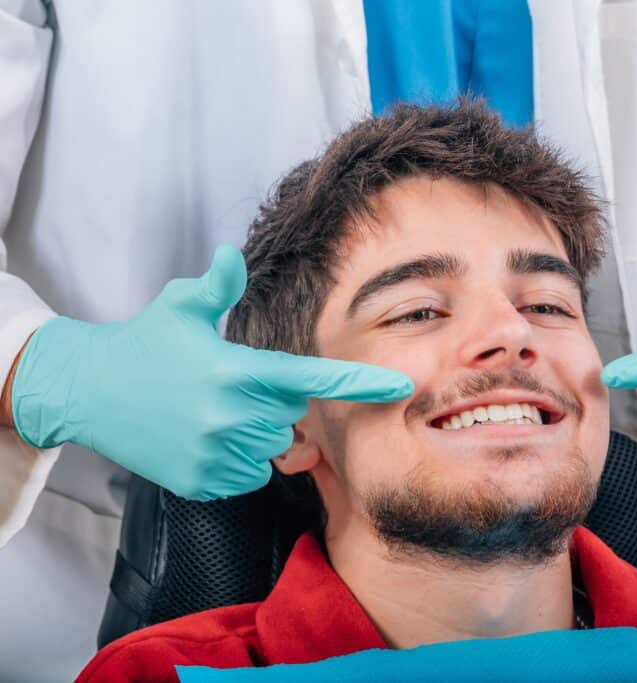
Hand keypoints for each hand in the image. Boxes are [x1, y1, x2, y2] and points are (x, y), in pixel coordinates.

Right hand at [10, 246, 413, 499]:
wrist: (85, 394)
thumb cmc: (140, 344)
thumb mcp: (179, 307)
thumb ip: (216, 285)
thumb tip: (232, 256)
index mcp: (236, 371)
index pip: (313, 379)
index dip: (360, 383)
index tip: (401, 386)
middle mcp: (232, 417)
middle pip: (292, 417)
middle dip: (273, 403)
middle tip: (231, 387)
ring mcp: (216, 455)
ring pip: (272, 449)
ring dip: (255, 433)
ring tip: (212, 413)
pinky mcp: (202, 483)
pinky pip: (247, 476)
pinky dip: (235, 462)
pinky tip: (203, 439)